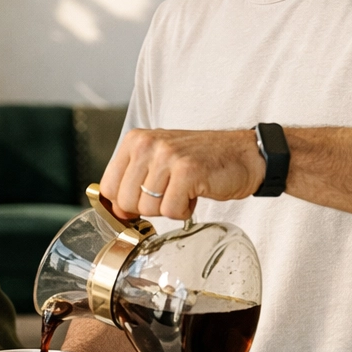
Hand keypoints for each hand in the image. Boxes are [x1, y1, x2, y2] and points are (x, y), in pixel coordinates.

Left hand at [101, 128, 265, 220]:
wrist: (243, 154)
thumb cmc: (199, 161)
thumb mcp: (158, 163)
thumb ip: (133, 181)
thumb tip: (115, 211)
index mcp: (135, 140)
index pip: (108, 187)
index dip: (124, 203)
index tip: (144, 200)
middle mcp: (147, 144)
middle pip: (126, 201)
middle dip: (148, 207)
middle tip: (170, 193)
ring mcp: (167, 155)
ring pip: (147, 208)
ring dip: (168, 208)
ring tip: (183, 190)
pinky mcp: (187, 170)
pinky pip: (170, 210)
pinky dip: (184, 211)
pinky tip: (194, 194)